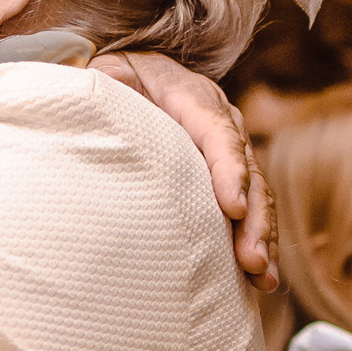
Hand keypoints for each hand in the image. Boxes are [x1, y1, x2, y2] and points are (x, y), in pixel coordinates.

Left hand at [90, 52, 277, 290]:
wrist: (141, 69)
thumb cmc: (118, 79)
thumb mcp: (108, 74)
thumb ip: (104, 87)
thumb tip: (88, 96)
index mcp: (192, 97)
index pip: (217, 133)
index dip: (228, 169)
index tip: (231, 206)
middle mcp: (222, 123)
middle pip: (247, 171)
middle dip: (253, 218)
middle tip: (251, 261)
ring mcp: (231, 150)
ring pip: (256, 194)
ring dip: (262, 237)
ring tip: (263, 277)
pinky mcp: (228, 176)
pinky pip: (251, 208)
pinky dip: (258, 242)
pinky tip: (262, 281)